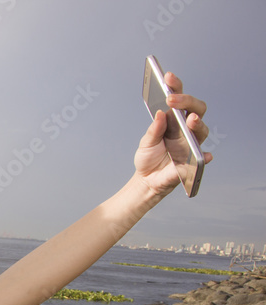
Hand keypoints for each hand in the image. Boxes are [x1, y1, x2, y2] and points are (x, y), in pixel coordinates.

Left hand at [134, 71, 211, 196]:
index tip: (168, 77)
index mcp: (174, 120)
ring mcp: (192, 143)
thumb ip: (153, 130)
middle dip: (187, 101)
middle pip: (196, 109)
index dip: (176, 87)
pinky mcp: (194, 160)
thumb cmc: (148, 157)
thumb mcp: (145, 142)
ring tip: (190, 119)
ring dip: (197, 123)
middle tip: (173, 99)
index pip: (179, 99)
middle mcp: (186, 129)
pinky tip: (205, 155)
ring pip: (202, 129)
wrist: (147, 179)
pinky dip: (206, 156)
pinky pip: (204, 157)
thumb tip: (161, 114)